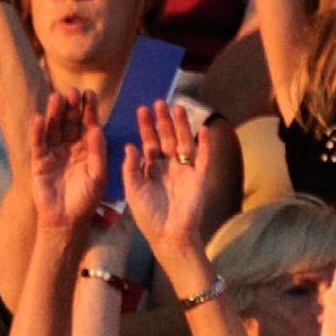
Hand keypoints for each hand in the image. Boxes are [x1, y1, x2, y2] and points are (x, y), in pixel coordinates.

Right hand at [30, 90, 106, 229]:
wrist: (66, 220)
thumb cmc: (86, 199)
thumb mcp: (99, 175)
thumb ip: (98, 152)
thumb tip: (96, 128)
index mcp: (88, 148)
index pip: (88, 123)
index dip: (88, 109)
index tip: (90, 94)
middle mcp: (70, 147)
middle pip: (70, 122)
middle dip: (71, 107)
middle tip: (72, 91)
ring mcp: (54, 154)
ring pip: (54, 129)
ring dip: (54, 114)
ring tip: (56, 98)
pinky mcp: (39, 163)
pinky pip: (38, 144)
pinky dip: (38, 131)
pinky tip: (39, 118)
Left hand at [122, 101, 207, 264]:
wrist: (169, 235)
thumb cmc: (148, 216)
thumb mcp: (133, 191)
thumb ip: (131, 168)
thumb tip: (130, 145)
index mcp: (151, 170)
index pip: (148, 143)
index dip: (146, 127)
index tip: (142, 109)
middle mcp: (168, 167)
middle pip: (166, 138)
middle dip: (163, 120)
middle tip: (159, 101)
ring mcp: (185, 171)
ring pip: (184, 142)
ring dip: (182, 125)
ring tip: (178, 107)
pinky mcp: (200, 177)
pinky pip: (204, 157)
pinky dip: (205, 144)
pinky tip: (203, 129)